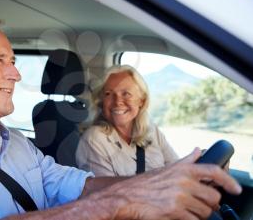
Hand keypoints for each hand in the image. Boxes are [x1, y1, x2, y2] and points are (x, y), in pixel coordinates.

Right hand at [98, 148, 241, 219]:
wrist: (126, 196)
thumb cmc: (146, 183)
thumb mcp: (167, 168)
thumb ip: (186, 160)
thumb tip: (198, 150)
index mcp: (183, 170)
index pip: (213, 172)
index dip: (229, 181)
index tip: (236, 189)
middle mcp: (184, 181)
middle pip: (213, 197)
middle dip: (210, 204)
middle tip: (202, 206)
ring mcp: (180, 197)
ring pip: (205, 212)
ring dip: (199, 214)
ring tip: (187, 211)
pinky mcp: (174, 211)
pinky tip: (181, 217)